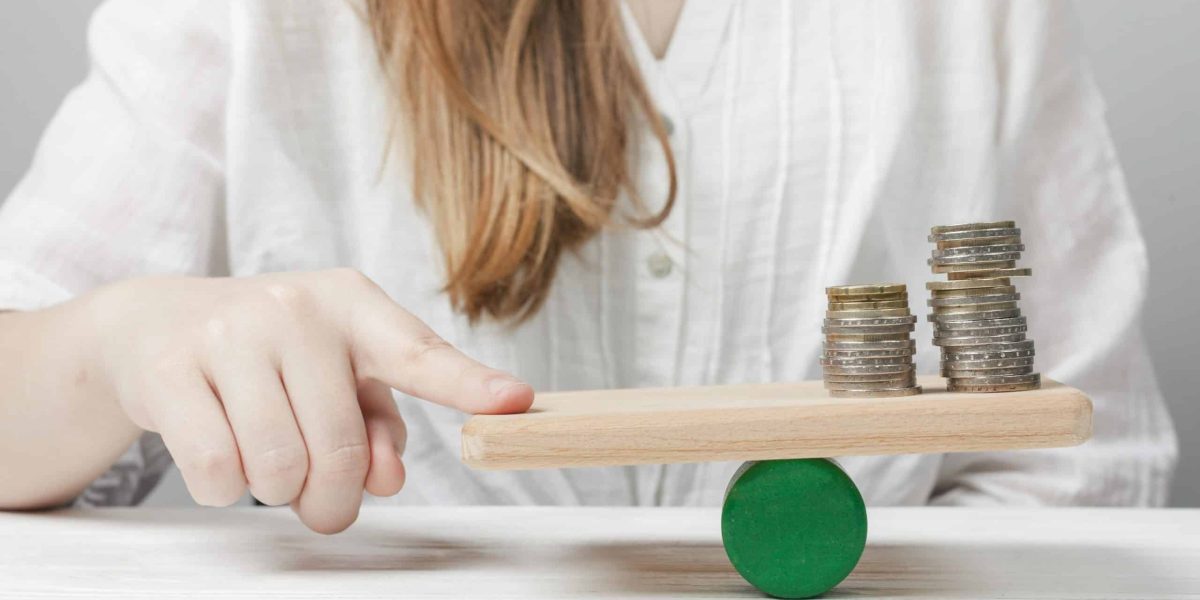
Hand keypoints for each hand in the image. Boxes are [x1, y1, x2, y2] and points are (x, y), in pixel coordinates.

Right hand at [86, 269, 531, 532]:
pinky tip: (221, 452)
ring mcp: (228, 333)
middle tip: (322, 502)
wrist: (155, 323)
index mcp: (351, 303)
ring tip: (267, 462)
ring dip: (277, 491)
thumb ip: (377, 422)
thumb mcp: (334, 372)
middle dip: (332, 497)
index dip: (469, 384)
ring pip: (277, 467)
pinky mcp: (170, 370)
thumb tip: (388, 479)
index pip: (418, 353)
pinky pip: (218, 471)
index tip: (515, 402)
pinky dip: (225, 487)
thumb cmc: (270, 356)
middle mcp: (294, 308)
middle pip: (339, 448)